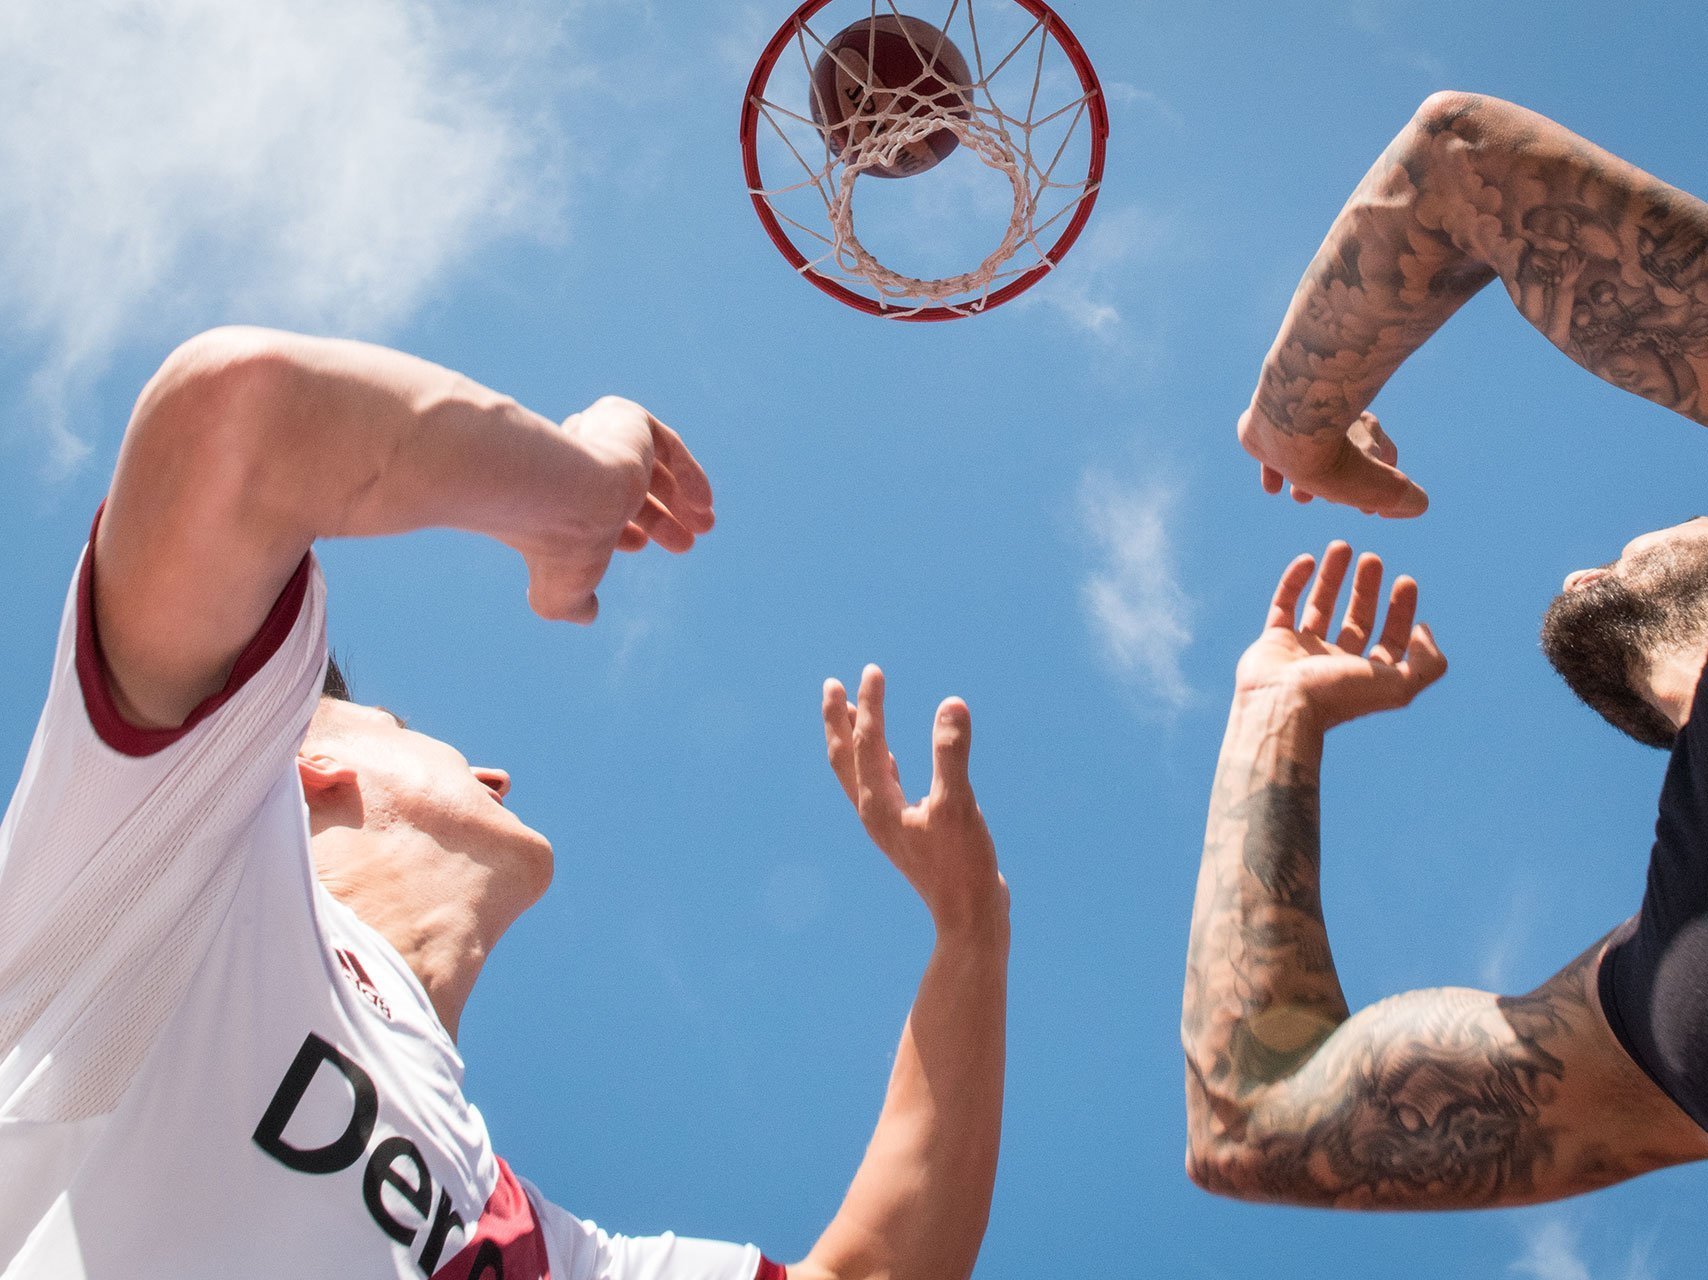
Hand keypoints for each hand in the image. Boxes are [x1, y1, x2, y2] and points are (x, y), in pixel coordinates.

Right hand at [520, 396, 714, 622]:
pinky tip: (703, 504)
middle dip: (659, 516)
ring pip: (647, 465)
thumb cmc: (558, 545)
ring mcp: (598, 435)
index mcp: (555, 495)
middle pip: (624, 485)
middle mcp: (573, 461)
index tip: (639, 546)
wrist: (560, 496)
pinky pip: (665, 443)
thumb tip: (587, 614)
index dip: (622, 528)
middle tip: (686, 542)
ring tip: (704, 526)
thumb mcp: (558, 591)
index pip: (593, 506)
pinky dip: (687, 473)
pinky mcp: (625, 418)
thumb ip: (571, 605)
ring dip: (679, 498)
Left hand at [823, 666, 1007, 938]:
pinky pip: (883, 787)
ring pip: (860, 772)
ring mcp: (889, 824)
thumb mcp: (958, 805)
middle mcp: (874, 813)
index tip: (873, 670)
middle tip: (832, 685)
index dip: (869, 704)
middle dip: (837, 721)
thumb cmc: (962, 866)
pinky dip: (880, 763)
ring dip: (854, 739)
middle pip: (844, 758)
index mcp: (878, 805)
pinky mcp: (908, 832)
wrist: (970, 918)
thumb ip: (952, 754)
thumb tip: (951, 703)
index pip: (866, 742)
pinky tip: (891, 759)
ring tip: (854, 710)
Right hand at [1236, 542, 1447, 729]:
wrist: (1281, 705)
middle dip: (1367, 588)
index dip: (1401, 611)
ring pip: (1321, 607)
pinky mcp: (1274, 640)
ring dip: (1332, 576)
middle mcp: (1336, 663)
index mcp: (1365, 676)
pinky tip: (1309, 559)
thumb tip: (1424, 631)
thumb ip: (1427, 662)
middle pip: (1357, 619)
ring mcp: (1303, 651)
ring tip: (1342, 545)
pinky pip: (1284, 604)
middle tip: (1373, 559)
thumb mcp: (1400, 685)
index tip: (1405, 581)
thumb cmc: (1338, 696)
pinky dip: (1295, 581)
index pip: (1390, 640)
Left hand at [1240, 408, 1427, 518]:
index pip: (1386, 457)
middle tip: (1330, 500)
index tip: (1367, 510)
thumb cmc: (1331, 457)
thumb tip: (1413, 506)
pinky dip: (1276, 468)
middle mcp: (1338, 418)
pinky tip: (1273, 487)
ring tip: (1300, 497)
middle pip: (1345, 454)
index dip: (1381, 484)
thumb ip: (1405, 498)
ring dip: (1307, 478)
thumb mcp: (1382, 487)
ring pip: (1309, 451)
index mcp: (1367, 430)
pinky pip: (1274, 445)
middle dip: (1339, 483)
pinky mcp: (1269, 422)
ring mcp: (1304, 417)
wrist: (1281, 424)